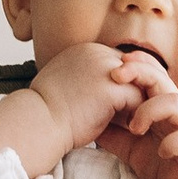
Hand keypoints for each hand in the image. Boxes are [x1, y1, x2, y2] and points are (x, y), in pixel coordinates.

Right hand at [23, 40, 140, 156]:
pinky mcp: (112, 87)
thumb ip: (89, 81)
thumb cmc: (49, 112)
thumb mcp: (69, 86)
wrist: (37, 123)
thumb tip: (107, 95)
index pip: (119, 63)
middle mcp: (97, 52)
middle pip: (135, 69)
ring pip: (140, 84)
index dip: (123, 85)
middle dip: (135, 91)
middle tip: (133, 114)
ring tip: (133, 122)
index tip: (119, 106)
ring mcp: (106, 68)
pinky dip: (137, 115)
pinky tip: (131, 129)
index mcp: (85, 50)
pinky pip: (139, 100)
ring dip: (138, 103)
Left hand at [93, 50, 177, 178]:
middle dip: (140, 73)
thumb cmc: (163, 164)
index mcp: (161, 109)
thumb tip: (86, 121)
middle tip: (116, 77)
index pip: (152, 76)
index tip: (112, 65)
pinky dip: (173, 142)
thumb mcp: (132, 148)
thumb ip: (114, 133)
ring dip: (152, 109)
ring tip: (134, 128)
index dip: (136, 65)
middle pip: (163, 81)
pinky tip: (161, 151)